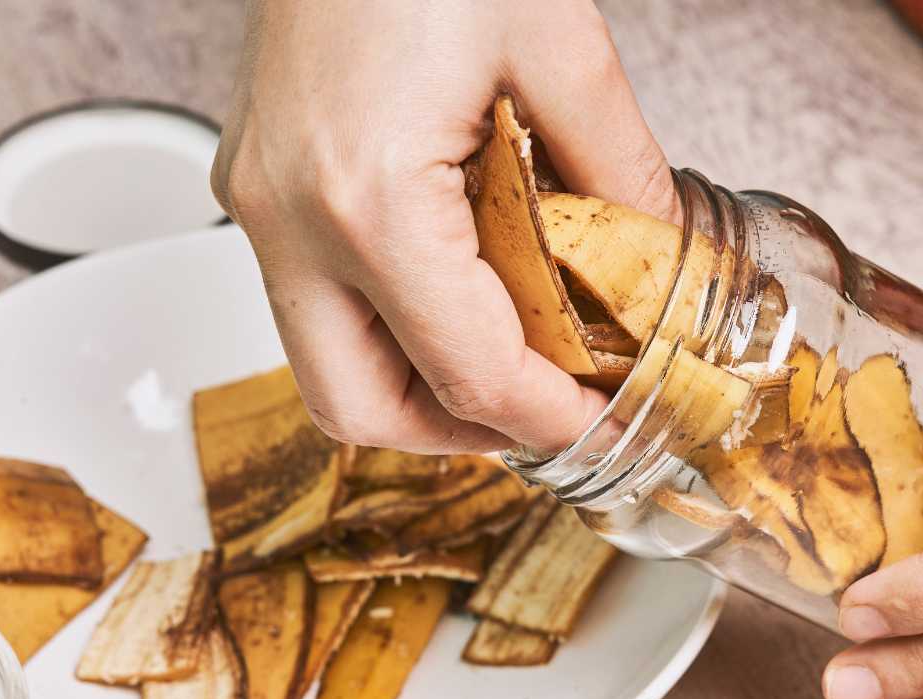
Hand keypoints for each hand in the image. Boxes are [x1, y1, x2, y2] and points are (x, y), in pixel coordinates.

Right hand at [211, 1, 676, 452]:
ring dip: (422, 389)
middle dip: (464, 432)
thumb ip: (619, 165)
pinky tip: (457, 293)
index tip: (598, 423)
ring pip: (327, 369)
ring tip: (509, 360)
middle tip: (543, 409)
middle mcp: (290, 218)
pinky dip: (393, 329)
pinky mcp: (263, 186)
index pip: (465, 372)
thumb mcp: (558, 42)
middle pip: (361, 409)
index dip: (544, 419)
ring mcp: (264, 204)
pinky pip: (319, 305)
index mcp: (367, 198)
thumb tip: (658, 252)